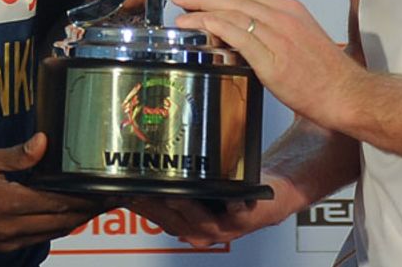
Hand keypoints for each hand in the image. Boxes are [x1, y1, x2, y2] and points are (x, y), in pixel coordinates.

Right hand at [0, 133, 103, 251]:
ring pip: (54, 232)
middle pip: (63, 221)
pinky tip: (66, 215)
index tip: (106, 190)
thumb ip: (16, 155)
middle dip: (89, 210)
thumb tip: (44, 142)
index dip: (85, 198)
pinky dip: (58, 226)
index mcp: (8, 204)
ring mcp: (8, 241)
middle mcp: (11, 228)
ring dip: (77, 220)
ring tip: (96, 206)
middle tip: (112, 198)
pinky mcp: (3, 246)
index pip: (58, 202)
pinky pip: (39, 237)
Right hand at [129, 171, 297, 247]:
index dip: (144, 208)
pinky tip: (229, 197)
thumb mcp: (199, 187)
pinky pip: (238, 214)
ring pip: (202, 223)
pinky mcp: (247, 217)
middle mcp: (206, 231)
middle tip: (144, 192)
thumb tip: (146, 171)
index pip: (161, 219)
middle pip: (177, 223)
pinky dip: (233, 207)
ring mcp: (226, 227)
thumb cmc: (234, 188)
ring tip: (175, 194)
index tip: (129, 193)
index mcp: (191, 225)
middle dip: (160, 209)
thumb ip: (176, 184)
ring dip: (188, 210)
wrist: (272, 191)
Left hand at [170, 0, 360, 129]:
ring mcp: (278, 38)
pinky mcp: (273, 61)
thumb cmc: (327, 73)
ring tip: (182, 13)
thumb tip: (243, 28)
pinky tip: (202, 26)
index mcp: (290, 10)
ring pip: (232, 14)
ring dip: (202, 11)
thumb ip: (273, 29)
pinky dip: (217, 27)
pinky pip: (239, 37)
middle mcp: (283, 18)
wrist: (348, 95)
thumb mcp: (300, 38)